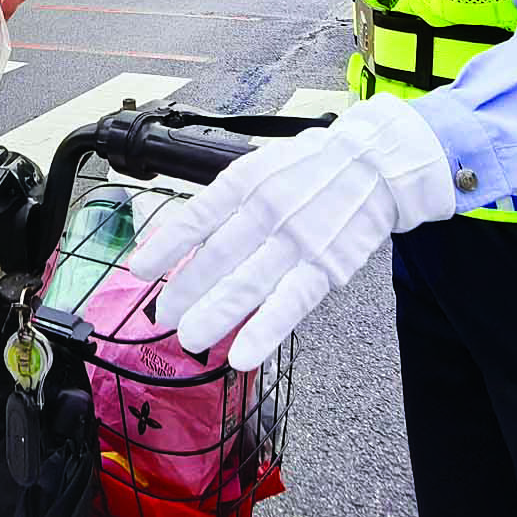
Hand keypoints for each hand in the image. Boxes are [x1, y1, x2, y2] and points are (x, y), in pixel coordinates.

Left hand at [127, 94, 453, 370]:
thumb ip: (232, 199)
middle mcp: (267, 209)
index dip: (166, 247)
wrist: (377, 162)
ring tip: (189, 337)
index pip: (196, 217)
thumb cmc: (315, 165)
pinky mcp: (326, 266)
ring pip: (247, 284)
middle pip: (215, 257)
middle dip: (184, 290)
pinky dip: (264, 331)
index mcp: (247, 180)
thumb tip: (193, 234)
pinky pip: (290, 303)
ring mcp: (297, 239)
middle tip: (162, 316)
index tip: (140, 270)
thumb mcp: (265, 164)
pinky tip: (242, 354)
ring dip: (214, 314)